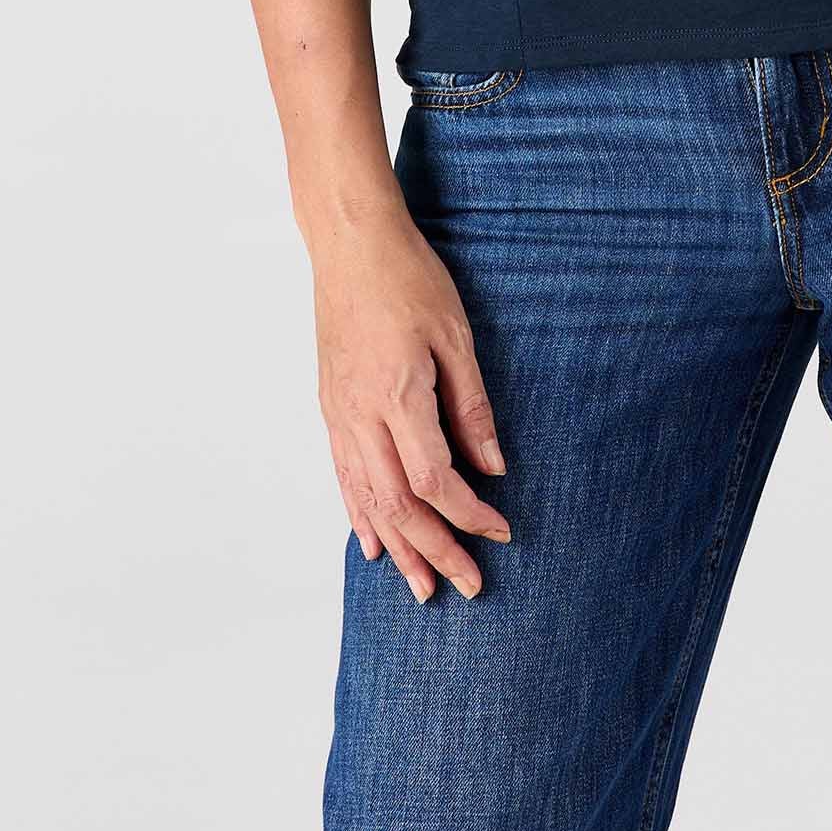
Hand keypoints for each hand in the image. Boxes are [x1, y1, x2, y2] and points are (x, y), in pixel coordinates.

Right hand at [311, 217, 512, 600]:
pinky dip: (360, 516)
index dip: (469, 515)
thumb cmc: (408, 278)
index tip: (500, 531)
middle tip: (468, 586)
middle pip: (399, 505)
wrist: (351, 244)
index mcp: (400, 395)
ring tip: (421, 586)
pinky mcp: (331, 408)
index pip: (436, 480)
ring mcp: (340, 415)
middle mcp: (362, 415)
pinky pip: (344, 476)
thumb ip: (473, 406)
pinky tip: (372, 544)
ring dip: (396, 548)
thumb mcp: (456, 335)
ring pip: (367, 500)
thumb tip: (494, 467)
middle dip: (435, 551)